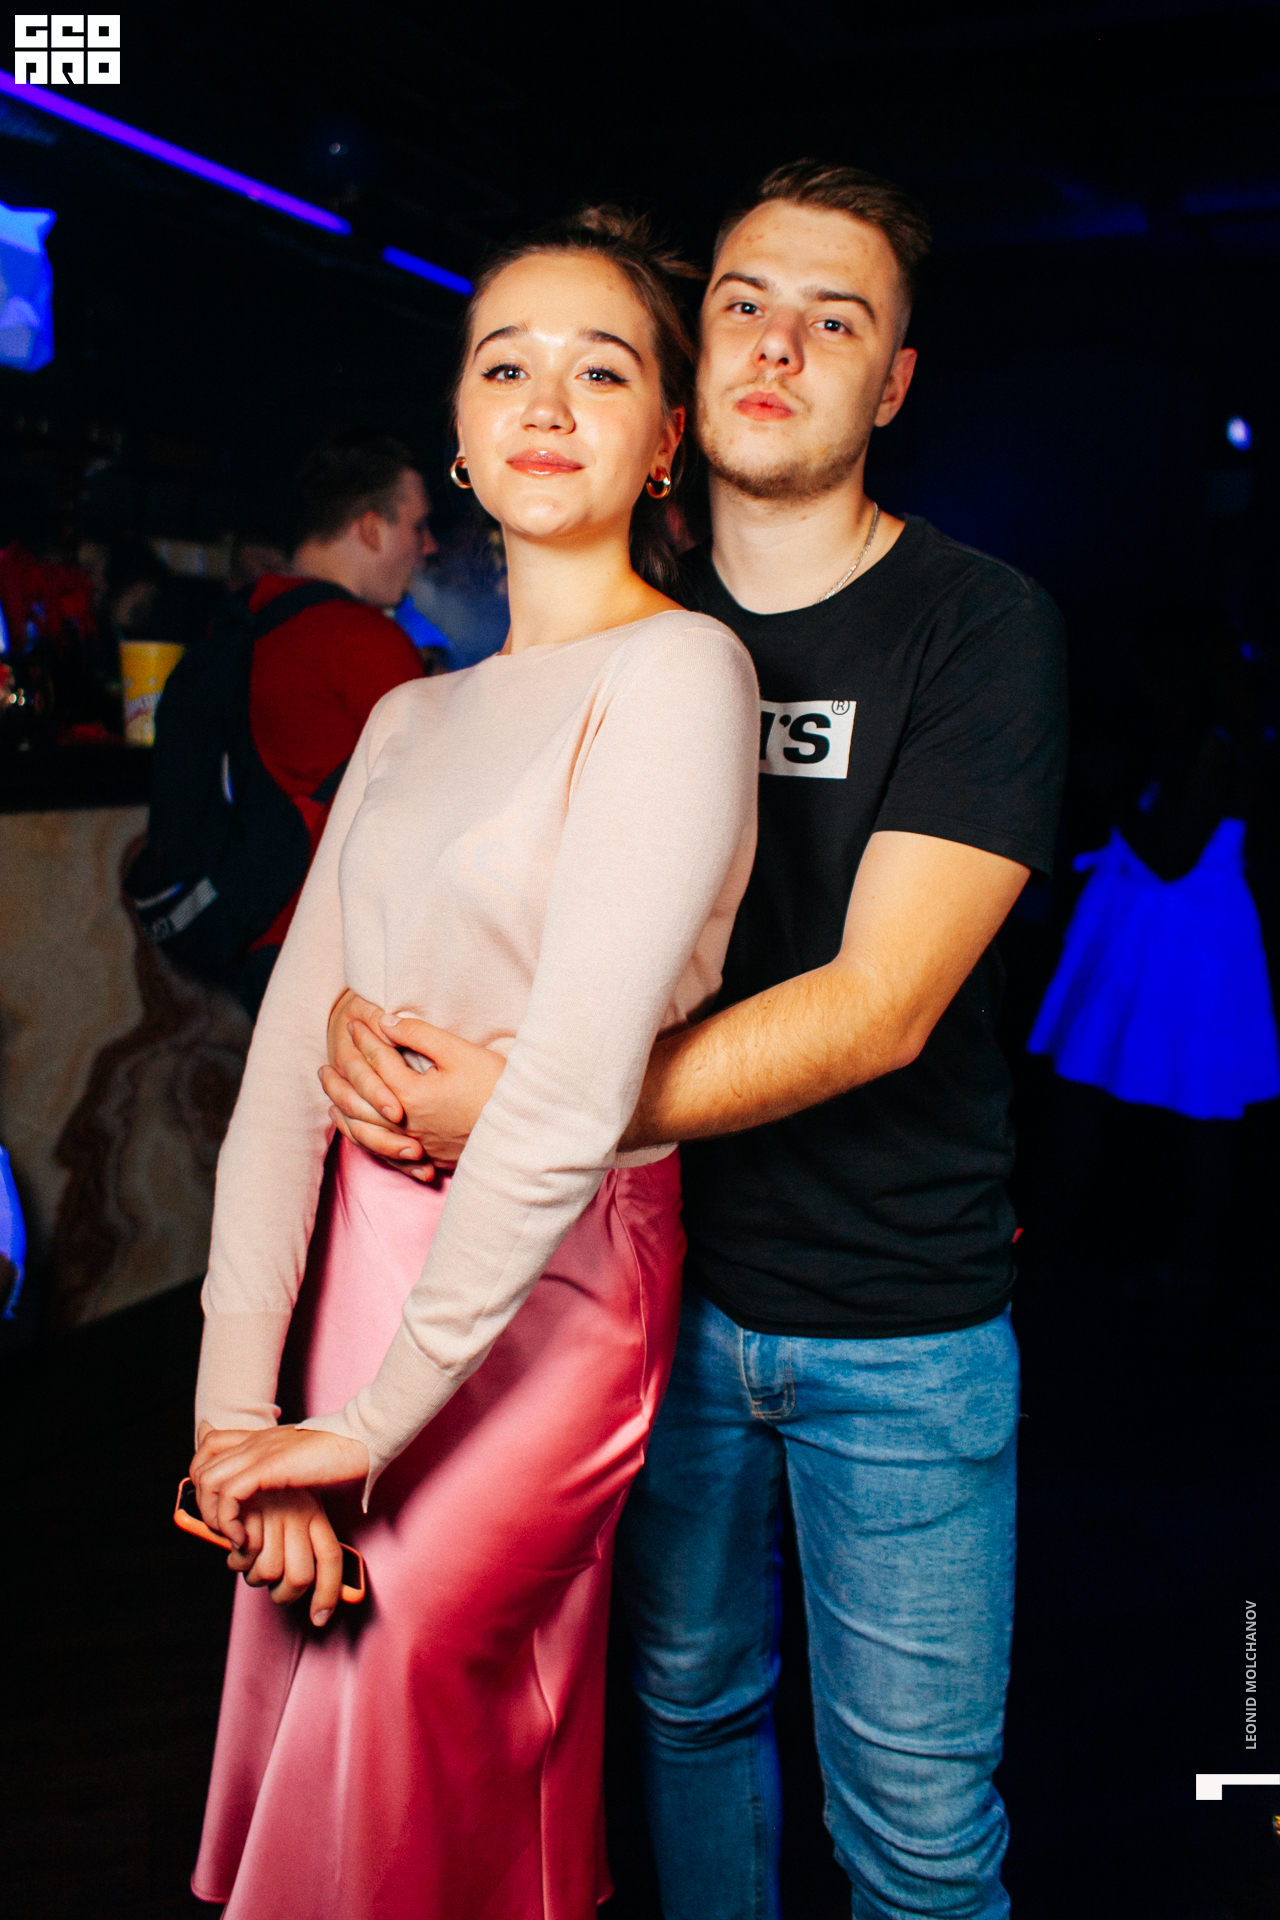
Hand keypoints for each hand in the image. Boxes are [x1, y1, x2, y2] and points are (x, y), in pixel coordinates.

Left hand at [190, 1424, 368, 1566]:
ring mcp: (259, 1451)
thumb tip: (275, 1498)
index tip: (221, 1512)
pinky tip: (244, 1538)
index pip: (207, 1448)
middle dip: (202, 1505)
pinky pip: (229, 1494)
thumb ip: (283, 1471)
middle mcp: (253, 1441)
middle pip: (200, 1467)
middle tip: (223, 1530)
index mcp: (259, 1438)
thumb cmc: (342, 1455)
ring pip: (207, 1480)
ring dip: (213, 1515)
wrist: (362, 1439)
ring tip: (233, 1536)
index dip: (203, 1482)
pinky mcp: (268, 1466)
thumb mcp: (301, 1462)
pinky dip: (229, 1520)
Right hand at [224, 1487, 344, 1625]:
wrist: (246, 1449)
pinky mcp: (251, 1512)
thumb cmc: (269, 1486)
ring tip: (247, 1561)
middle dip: (281, 1594)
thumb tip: (317, 1596)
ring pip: (270, 1572)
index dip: (328, 1594)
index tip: (319, 1619)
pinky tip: (235, 1548)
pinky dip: (237, 1561)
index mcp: (316, 1514)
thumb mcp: (294, 1507)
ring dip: (254, 1577)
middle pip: (299, 1578)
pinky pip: (246, 1555)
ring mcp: (276, 1514)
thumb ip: (301, 1542)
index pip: (331, 1560)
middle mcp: (301, 1515)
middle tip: (268, 1581)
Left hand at [320, 1004, 504, 1182]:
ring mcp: (417, 1144)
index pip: (378, 1060)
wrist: (527, 1131)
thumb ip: (420, 1035)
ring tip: (332, 1100)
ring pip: (366, 1131)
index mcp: (411, 1095)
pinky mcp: (430, 1157)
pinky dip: (365, 1140)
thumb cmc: (497, 1086)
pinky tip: (360, 1132)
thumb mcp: (460, 1052)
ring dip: (345, 1111)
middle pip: (360, 1100)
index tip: (356, 1020)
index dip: (366, 1037)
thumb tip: (388, 1022)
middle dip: (341, 1079)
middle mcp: (407, 1124)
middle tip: (326, 1064)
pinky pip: (385, 1153)